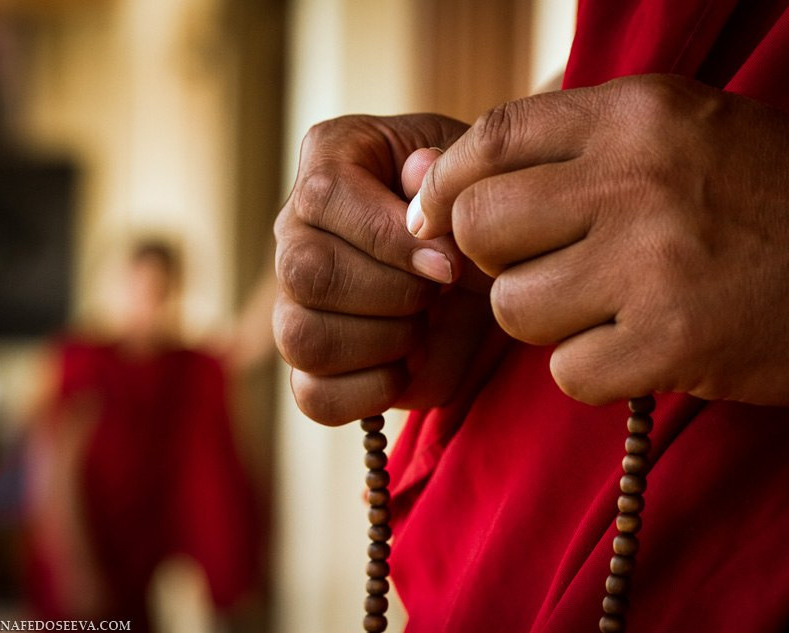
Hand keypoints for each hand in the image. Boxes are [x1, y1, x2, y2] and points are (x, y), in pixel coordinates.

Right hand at [274, 114, 495, 423]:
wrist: (493, 269)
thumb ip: (451, 167)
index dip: (389, 239)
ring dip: (382, 341)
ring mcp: (296, 300)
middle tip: (439, 292)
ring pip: (301, 338)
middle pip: (306, 274)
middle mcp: (297, 229)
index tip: (448, 265)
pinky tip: (407, 365)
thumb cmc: (477, 206)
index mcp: (331, 160)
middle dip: (393, 293)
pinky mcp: (314, 365)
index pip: (324, 197)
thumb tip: (417, 176)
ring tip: (423, 326)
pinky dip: (371, 390)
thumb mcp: (478, 172)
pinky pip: (313, 395)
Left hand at [409, 74, 788, 405]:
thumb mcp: (673, 130)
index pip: (491, 139)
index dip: (448, 185)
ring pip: (515, 307)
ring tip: (603, 308)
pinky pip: (567, 372)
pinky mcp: (674, 341)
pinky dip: (592, 370)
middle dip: (494, 260)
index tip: (440, 220)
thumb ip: (560, 148)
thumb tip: (429, 175)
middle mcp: (635, 180)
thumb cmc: (766, 190)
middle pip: (481, 228)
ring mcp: (653, 262)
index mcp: (633, 116)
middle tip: (544, 266)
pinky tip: (638, 348)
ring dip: (545, 319)